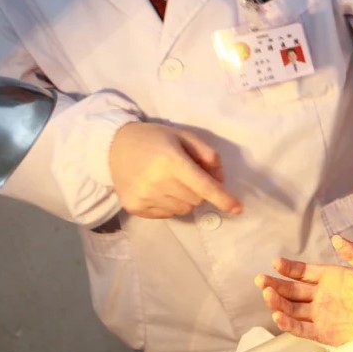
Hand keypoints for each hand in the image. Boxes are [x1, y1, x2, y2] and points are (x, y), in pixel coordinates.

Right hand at [109, 122, 242, 218]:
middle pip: (197, 200)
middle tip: (186, 174)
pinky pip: (168, 214)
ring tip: (169, 180)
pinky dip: (170, 204)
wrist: (113, 146)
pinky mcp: (135, 207)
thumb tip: (220, 181)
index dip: (223, 199)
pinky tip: (158, 188)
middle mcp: (157, 182)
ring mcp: (144, 197)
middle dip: (199, 190)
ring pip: (184, 209)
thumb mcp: (185, 137)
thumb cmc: (155, 139)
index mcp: (171, 161)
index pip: (204, 187)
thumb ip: (207, 155)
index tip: (238, 209)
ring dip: (185, 198)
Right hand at [257, 235, 352, 345]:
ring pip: (293, 309)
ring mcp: (322, 315)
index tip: (276, 263)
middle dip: (276, 285)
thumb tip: (337, 239)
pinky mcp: (325, 333)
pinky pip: (303, 329)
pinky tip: (278, 316)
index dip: (289, 268)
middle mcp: (322, 296)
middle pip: (292, 291)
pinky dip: (289, 324)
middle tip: (262, 280)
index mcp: (331, 278)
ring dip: (278, 303)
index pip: (303, 272)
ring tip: (268, 295)